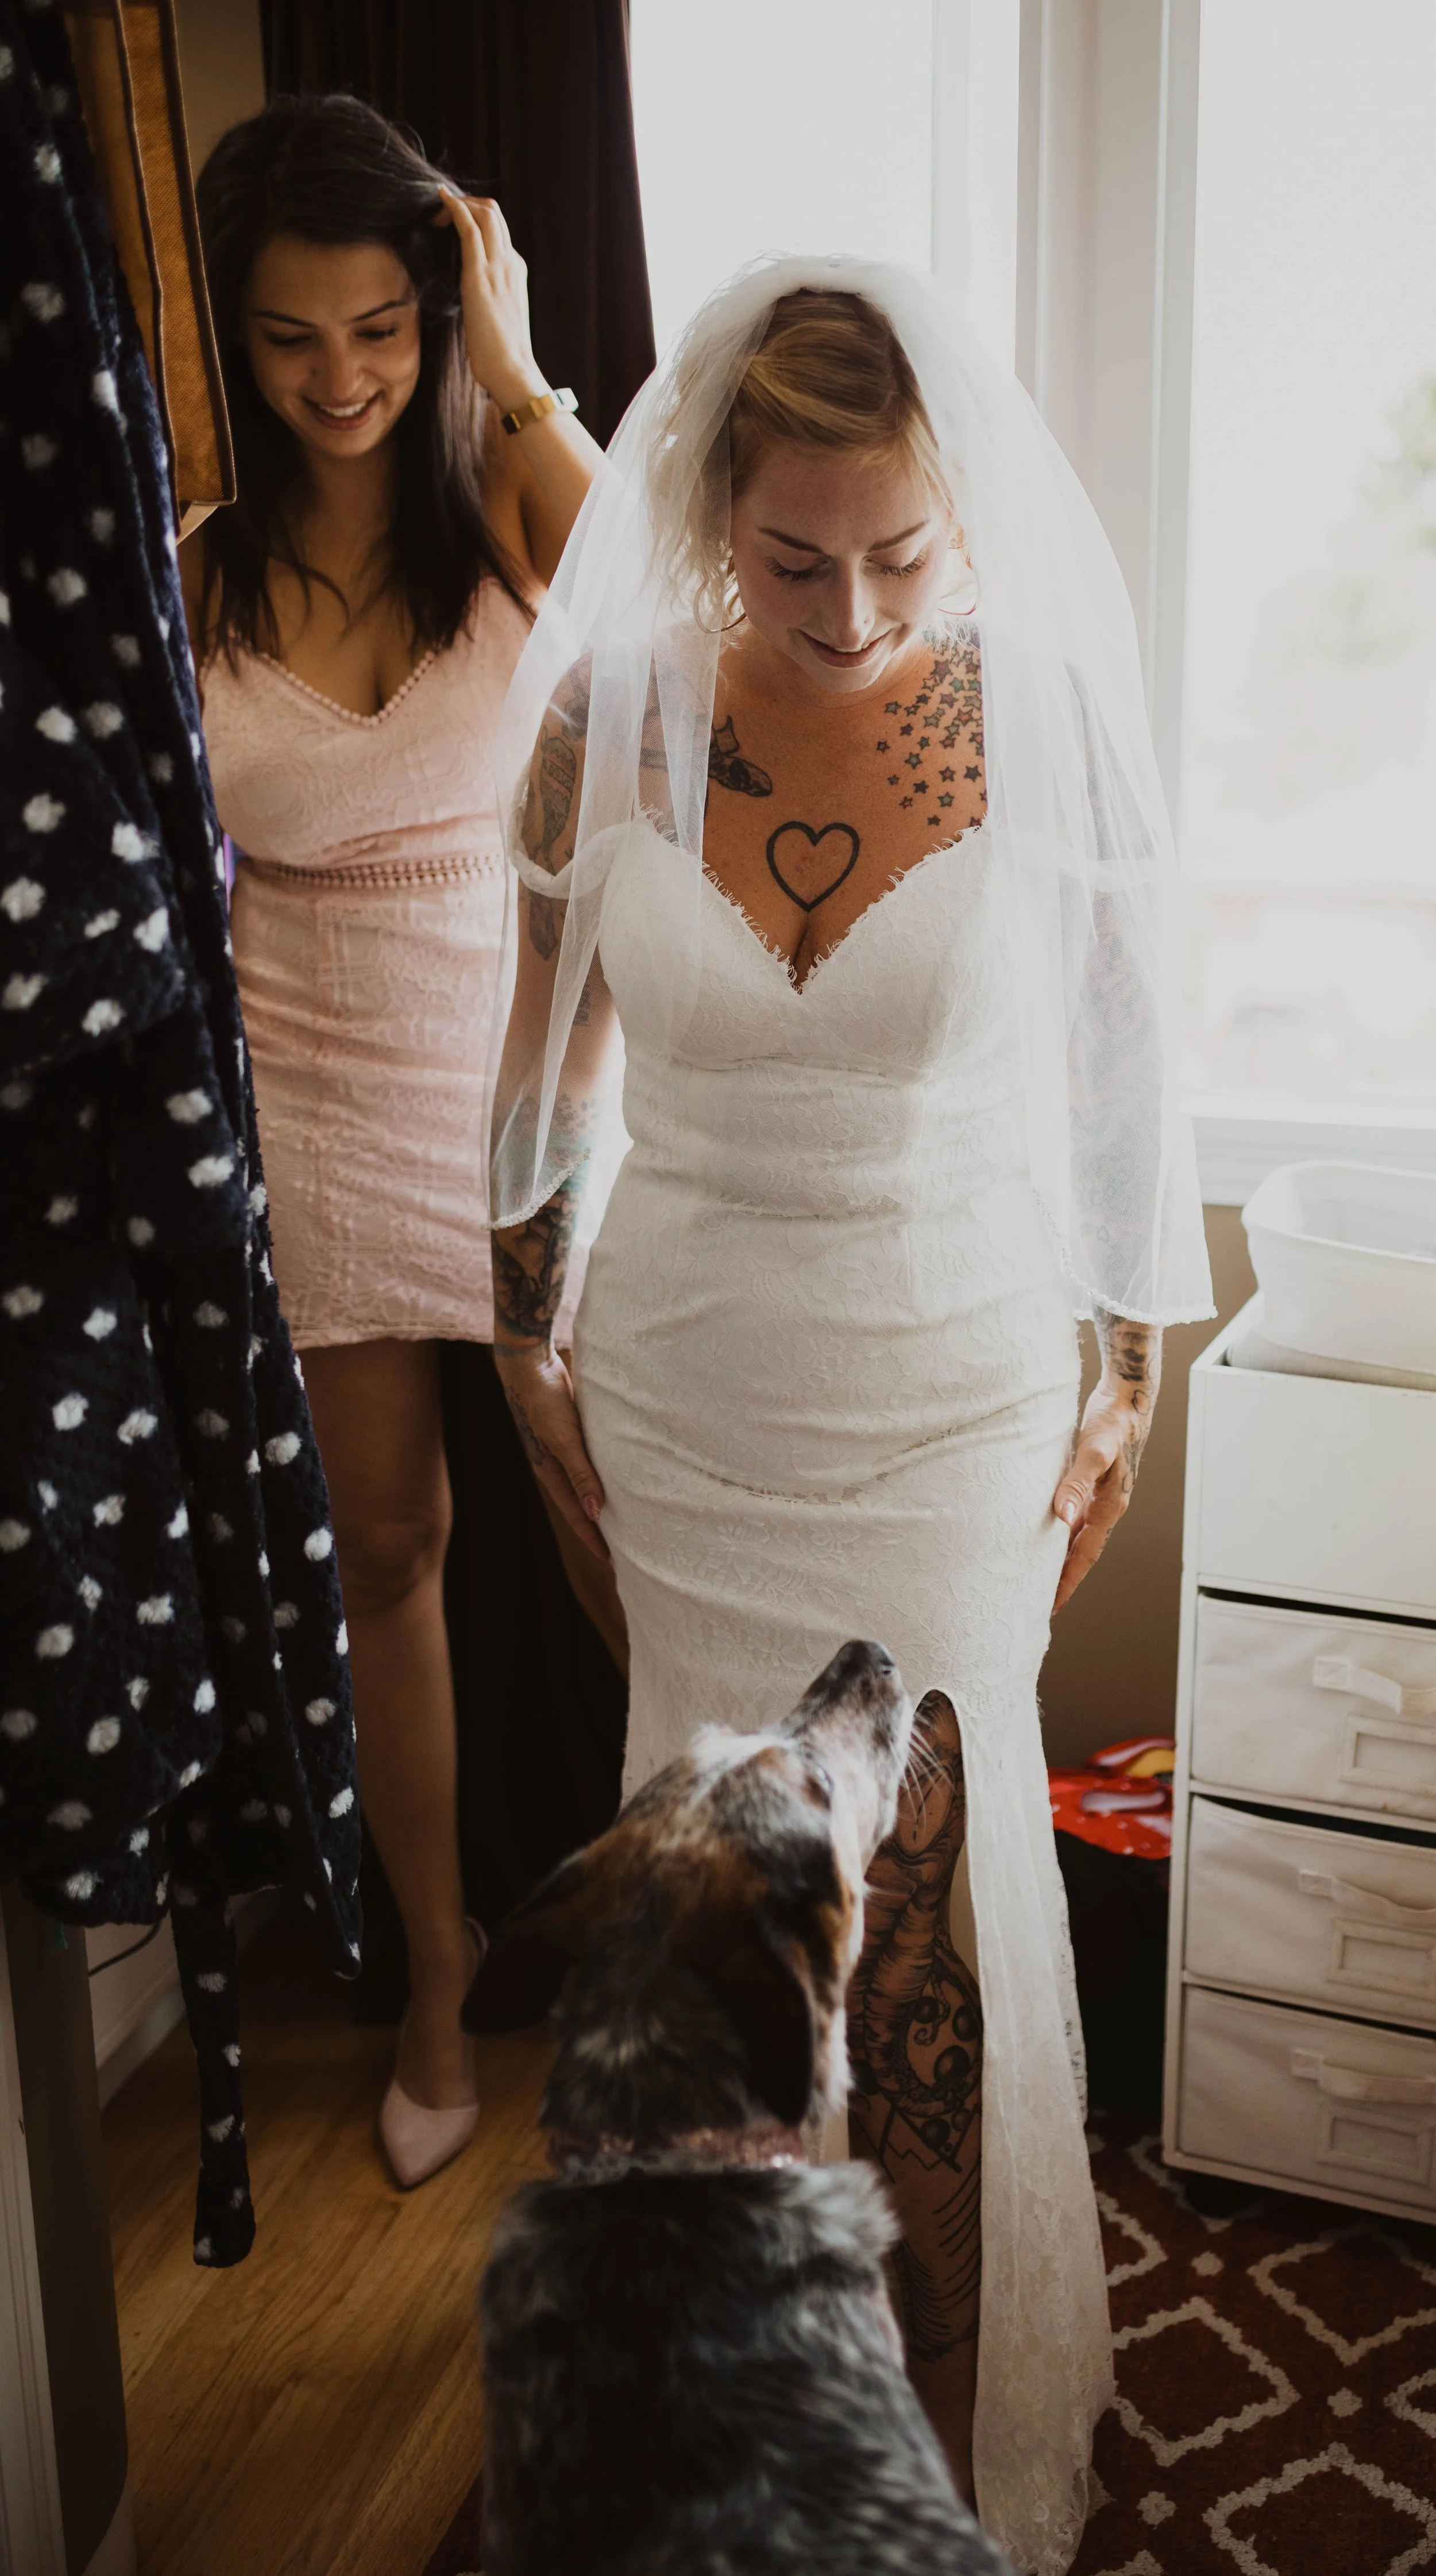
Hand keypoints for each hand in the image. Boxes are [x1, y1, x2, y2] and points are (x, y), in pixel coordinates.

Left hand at [434, 187, 543, 413]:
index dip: (476, 217)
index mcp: (516, 271)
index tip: (454, 221)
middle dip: (468, 203)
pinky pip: (470, 228)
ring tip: (438, 207)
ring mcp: (498, 267)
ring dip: (460, 202)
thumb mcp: (497, 317)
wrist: (511, 369)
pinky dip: (455, 208)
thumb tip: (472, 299)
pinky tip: (441, 199)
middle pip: (494, 214)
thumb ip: (489, 298)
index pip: (499, 231)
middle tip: (442, 210)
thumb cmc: (501, 353)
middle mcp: (510, 263)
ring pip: (485, 213)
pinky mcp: (480, 275)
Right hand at [492, 1337, 608, 1561]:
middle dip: (597, 1526)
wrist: (529, 1366)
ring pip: (586, 1482)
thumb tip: (596, 1513)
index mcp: (551, 1473)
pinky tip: (616, 1474)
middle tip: (620, 1547)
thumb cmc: (545, 1402)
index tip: (610, 1560)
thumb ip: (581, 1474)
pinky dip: (601, 1474)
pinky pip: (589, 1461)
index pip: (577, 1514)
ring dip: (601, 1500)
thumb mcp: (565, 1440)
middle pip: (581, 1503)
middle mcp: (556, 1466)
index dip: (593, 1537)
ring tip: (622, 1515)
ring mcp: (563, 1449)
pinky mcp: (572, 1432)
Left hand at [1051, 1371, 1156, 1613]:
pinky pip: (1073, 1515)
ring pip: (1076, 1535)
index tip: (1052, 1606)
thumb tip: (1063, 1517)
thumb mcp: (1094, 1451)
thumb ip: (1077, 1482)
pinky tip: (1041, 1533)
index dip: (1069, 1581)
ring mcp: (1099, 1495)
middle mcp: (1106, 1506)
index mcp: (1110, 1506)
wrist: (1127, 1398)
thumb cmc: (1113, 1422)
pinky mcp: (1090, 1482)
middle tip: (1037, 1602)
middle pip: (1082, 1551)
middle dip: (1063, 1577)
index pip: (1086, 1554)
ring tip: (1035, 1575)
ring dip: (1059, 1555)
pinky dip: (1058, 1530)